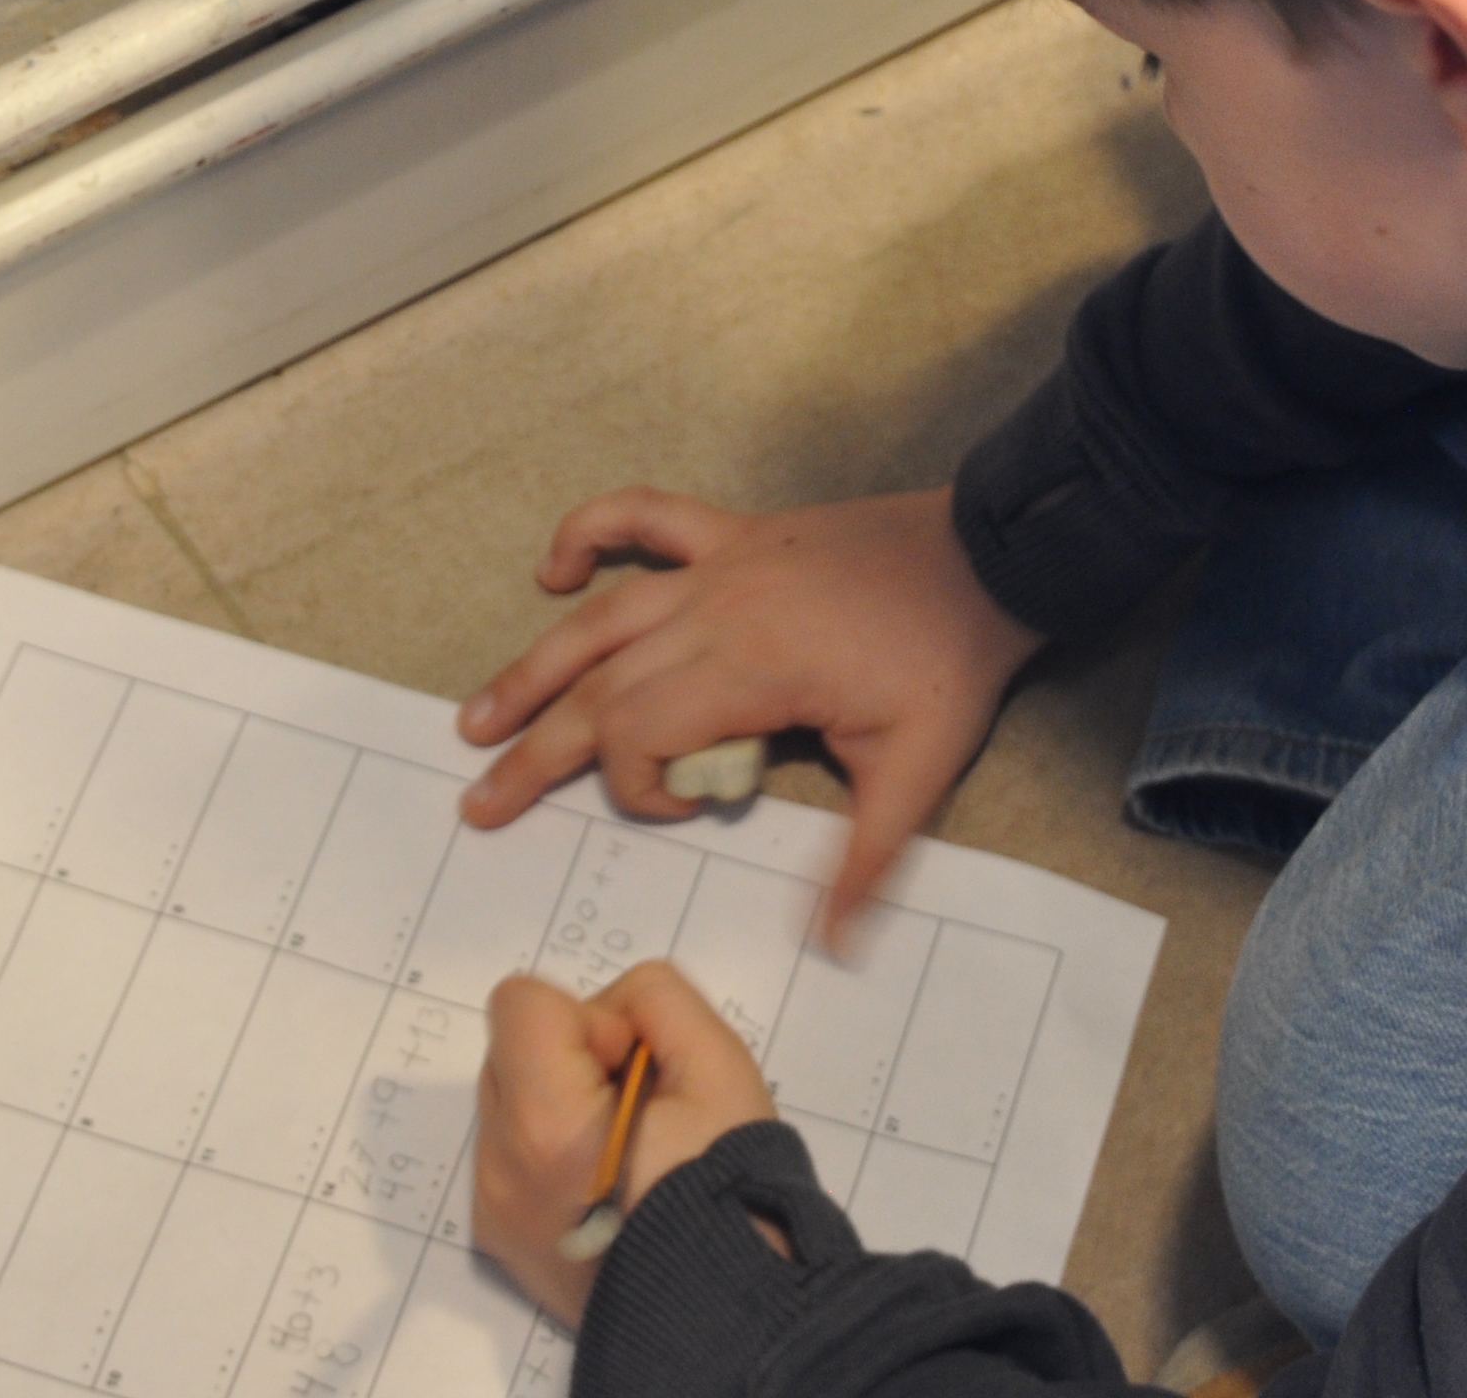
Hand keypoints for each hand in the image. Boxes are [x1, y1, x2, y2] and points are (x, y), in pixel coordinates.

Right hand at [457, 488, 1041, 936]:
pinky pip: (645, 516)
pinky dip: (591, 529)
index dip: (641, 786)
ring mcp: (719, 564)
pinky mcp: (736, 534)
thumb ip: (865, 861)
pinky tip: (554, 568)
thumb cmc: (950, 663)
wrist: (989, 558)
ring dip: (534, 666)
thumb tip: (833, 949)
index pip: (641, 733)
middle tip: (479, 800)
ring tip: (477, 715)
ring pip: (601, 617)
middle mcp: (714, 610)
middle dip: (535, 749)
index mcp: (749, 668)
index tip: (687, 807)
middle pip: (599, 685)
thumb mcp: (917, 771)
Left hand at [477, 961, 779, 1323]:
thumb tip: (616, 1012)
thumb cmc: (730, 1191)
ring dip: (562, 1103)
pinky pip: (513, 1152)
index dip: (590, 1020)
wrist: (730, 1311)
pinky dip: (553, 1150)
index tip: (634, 1071)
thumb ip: (657, 1000)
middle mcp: (501, 1169)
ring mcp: (496, 1209)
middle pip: (514, 1048)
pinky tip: (608, 1184)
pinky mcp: (502, 1236)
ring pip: (513, 1098)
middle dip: (574, 1058)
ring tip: (629, 1153)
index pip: (523, 1001)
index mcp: (545, 1125)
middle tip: (643, 1111)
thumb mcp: (718, 1065)